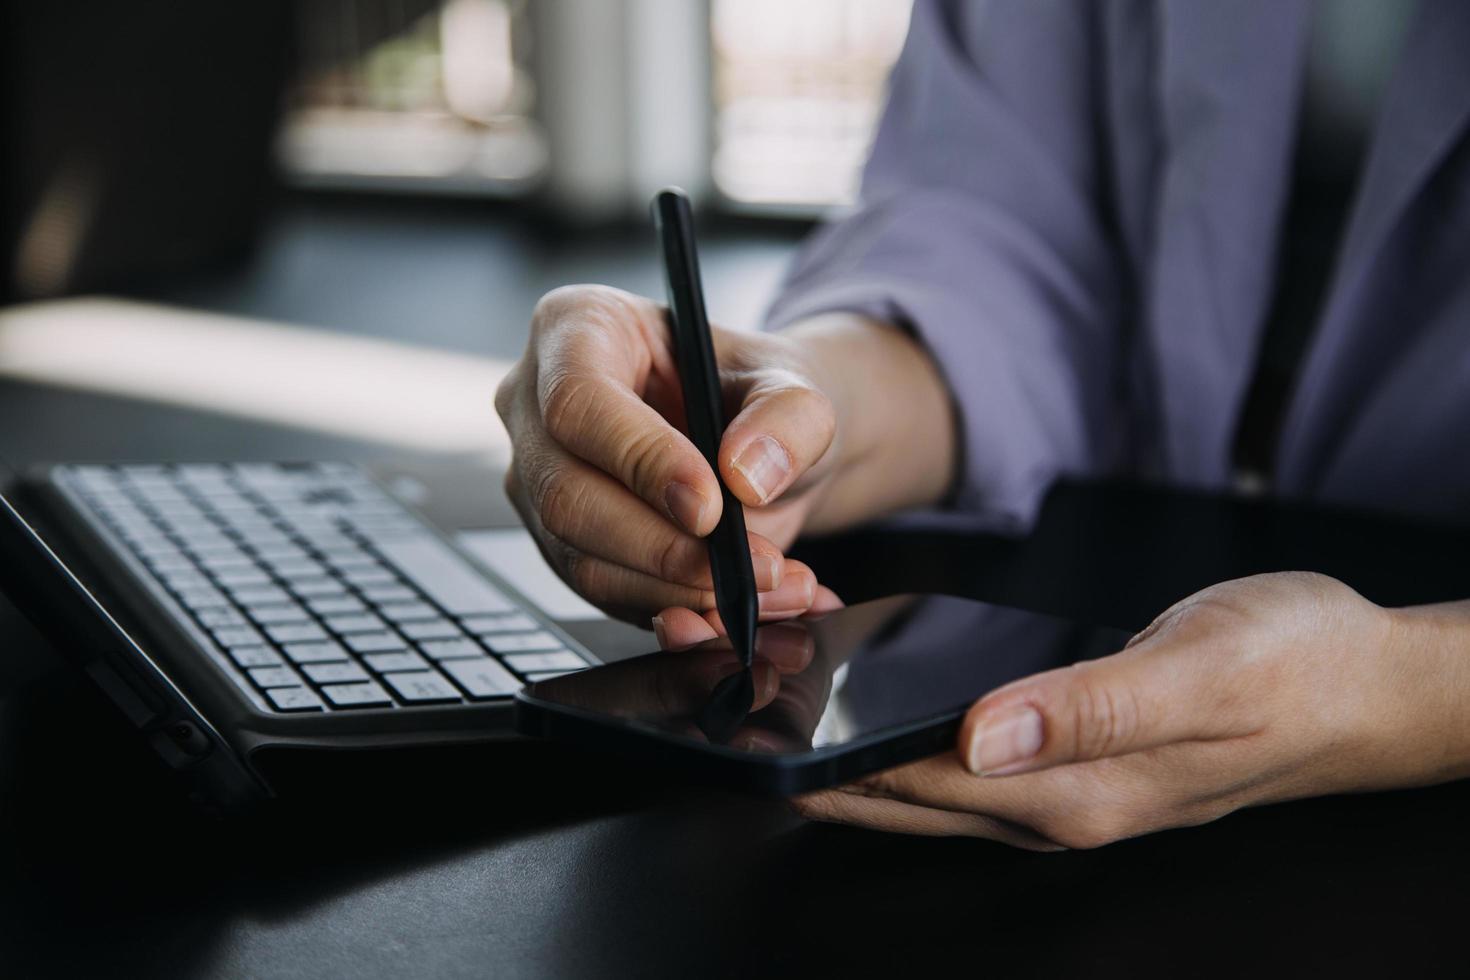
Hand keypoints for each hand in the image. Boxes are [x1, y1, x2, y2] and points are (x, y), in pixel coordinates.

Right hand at [495, 285, 841, 623]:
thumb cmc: (759, 395)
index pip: (578, 401)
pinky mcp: (561, 543)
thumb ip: (787, 418)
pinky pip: (604, 594)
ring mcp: (540, 479)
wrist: (764, 450)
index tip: (710, 505)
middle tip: (752, 565)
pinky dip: (679, 611)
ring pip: (582, 558)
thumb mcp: (798, 386)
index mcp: (578, 327)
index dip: (640, 460)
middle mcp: (537, 404)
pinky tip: (739, 604)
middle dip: (664, 546)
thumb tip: (746, 472)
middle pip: (566, 494)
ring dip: (681, 590)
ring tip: (770, 586)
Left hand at [791, 572, 1469, 848]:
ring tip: (781, 700)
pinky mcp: (1076, 762)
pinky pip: (964, 758)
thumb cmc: (1293, 666)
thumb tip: (977, 738)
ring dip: (850, 751)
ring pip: (925, 781)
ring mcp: (1064, 791)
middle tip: (733, 709)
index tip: (747, 727)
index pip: (910, 785)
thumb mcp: (1197, 672)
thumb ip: (1087, 709)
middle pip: (899, 795)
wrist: (1366, 685)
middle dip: (812, 763)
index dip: (823, 761)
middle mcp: (1053, 806)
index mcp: (1071, 791)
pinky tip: (878, 699)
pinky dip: (905, 734)